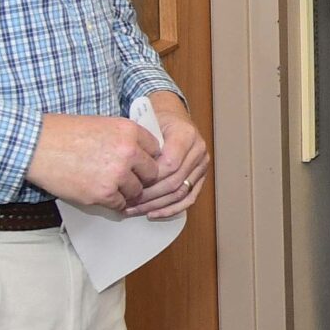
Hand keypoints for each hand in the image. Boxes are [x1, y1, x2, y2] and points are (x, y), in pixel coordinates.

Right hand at [27, 113, 161, 209]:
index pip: (155, 149)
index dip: (146, 158)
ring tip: (111, 187)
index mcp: (128, 130)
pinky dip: (113, 202)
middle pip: (151, 173)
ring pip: (137, 191)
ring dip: (127, 192)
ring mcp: (117, 174)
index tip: (139, 163)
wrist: (37, 145)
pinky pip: (120, 204)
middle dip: (141, 177)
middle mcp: (128, 152)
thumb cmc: (64, 133)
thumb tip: (140, 153)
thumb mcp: (101, 124)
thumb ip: (123, 138)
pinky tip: (103, 195)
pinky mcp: (102, 193)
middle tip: (128, 179)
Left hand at [128, 91, 209, 218]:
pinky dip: (171, 209)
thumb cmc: (157, 119)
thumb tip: (127, 172)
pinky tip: (154, 213)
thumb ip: (142, 145)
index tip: (130, 184)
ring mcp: (202, 165)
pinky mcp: (201, 176)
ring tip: (136, 209)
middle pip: (175, 181)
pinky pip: (189, 198)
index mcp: (186, 134)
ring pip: (181, 193)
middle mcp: (199, 150)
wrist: (172, 116)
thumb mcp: (146, 124)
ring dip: (157, 205)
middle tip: (128, 201)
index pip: (170, 164)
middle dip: (150, 195)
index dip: (150, 178)